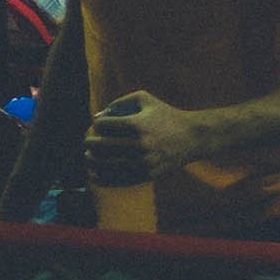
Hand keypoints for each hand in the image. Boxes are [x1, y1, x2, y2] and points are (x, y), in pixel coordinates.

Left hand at [84, 93, 206, 182]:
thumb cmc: (166, 114)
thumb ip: (120, 102)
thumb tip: (97, 118)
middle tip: (87, 142)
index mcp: (138, 124)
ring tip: (88, 158)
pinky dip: (102, 178)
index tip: (97, 125)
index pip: (104, 125)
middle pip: (101, 146)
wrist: (192, 137)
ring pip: (105, 165)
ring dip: (92, 162)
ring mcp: (142, 161)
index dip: (97, 124)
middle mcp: (139, 144)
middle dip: (89, 143)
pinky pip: (117, 179)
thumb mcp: (146, 99)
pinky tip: (95, 174)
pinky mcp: (146, 175)